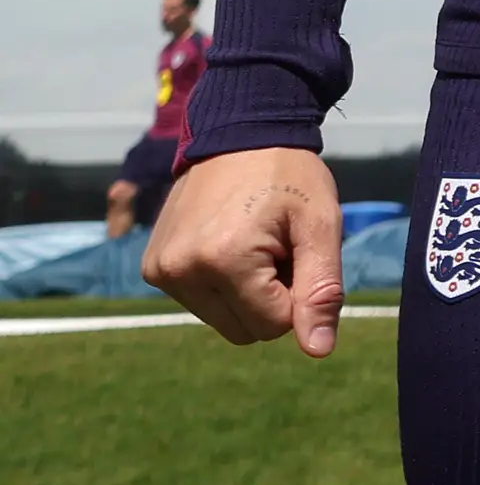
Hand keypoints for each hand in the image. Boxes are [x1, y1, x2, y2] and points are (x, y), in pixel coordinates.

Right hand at [146, 147, 346, 358]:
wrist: (239, 134)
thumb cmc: (289, 176)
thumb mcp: (321, 225)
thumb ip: (322, 290)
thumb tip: (318, 350)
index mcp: (222, 261)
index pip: (274, 324)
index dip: (298, 294)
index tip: (296, 250)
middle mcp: (179, 272)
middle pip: (246, 330)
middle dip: (272, 298)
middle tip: (278, 247)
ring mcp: (159, 272)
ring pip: (223, 321)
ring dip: (247, 293)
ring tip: (255, 243)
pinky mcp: (152, 269)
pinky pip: (200, 303)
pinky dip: (222, 285)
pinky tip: (230, 243)